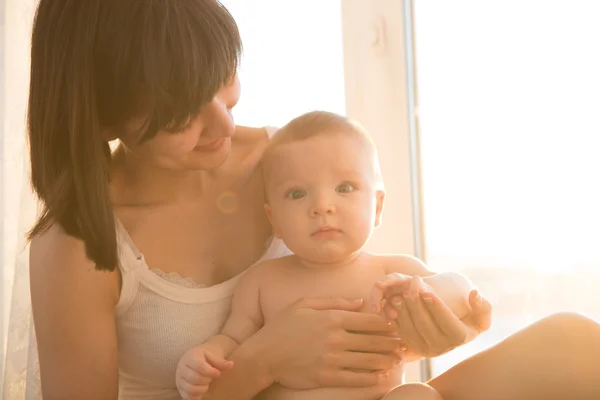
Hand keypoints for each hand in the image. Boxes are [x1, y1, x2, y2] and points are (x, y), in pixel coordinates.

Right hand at [176, 346, 233, 399]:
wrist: (195, 357)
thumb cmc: (205, 357)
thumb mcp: (213, 355)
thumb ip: (221, 361)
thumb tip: (231, 365)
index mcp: (190, 356)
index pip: (199, 366)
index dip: (210, 372)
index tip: (218, 373)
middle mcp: (181, 367)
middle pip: (195, 378)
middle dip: (207, 380)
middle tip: (211, 378)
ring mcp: (179, 378)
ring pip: (190, 389)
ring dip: (202, 389)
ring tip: (206, 384)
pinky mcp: (179, 388)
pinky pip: (187, 396)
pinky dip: (196, 396)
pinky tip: (202, 390)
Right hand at [253, 297, 404, 389]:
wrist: (264, 355)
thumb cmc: (282, 326)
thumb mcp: (304, 304)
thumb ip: (334, 301)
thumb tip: (359, 301)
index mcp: (331, 318)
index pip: (368, 320)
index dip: (386, 324)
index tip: (396, 326)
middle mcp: (335, 338)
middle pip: (373, 340)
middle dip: (391, 343)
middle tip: (404, 345)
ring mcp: (331, 358)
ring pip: (368, 360)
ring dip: (386, 360)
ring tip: (397, 360)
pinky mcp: (327, 376)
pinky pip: (355, 378)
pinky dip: (371, 378)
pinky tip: (381, 377)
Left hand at [371, 274, 491, 357]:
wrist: (449, 330)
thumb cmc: (468, 319)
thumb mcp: (481, 316)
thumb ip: (483, 307)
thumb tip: (475, 294)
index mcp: (460, 338)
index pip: (448, 323)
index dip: (437, 307)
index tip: (427, 291)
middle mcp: (441, 348)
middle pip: (426, 326)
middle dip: (416, 305)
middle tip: (409, 288)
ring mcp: (424, 349)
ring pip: (410, 330)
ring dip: (404, 311)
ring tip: (400, 294)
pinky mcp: (411, 346)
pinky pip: (401, 332)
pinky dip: (396, 317)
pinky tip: (394, 302)